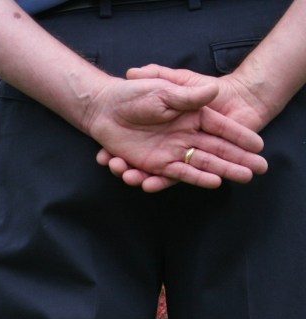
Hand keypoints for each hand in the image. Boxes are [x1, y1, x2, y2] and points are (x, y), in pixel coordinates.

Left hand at [84, 73, 266, 192]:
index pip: (222, 128)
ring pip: (203, 164)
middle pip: (218, 150)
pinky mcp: (156, 163)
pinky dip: (195, 177)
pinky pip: (177, 173)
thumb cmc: (134, 95)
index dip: (241, 136)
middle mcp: (187, 135)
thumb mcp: (163, 90)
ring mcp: (172, 151)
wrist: (105, 109)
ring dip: (223, 171)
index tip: (260, 145)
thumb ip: (188, 96)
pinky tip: (213, 183)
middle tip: (260, 170)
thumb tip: (213, 90)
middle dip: (239, 159)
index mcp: (193, 116)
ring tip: (243, 177)